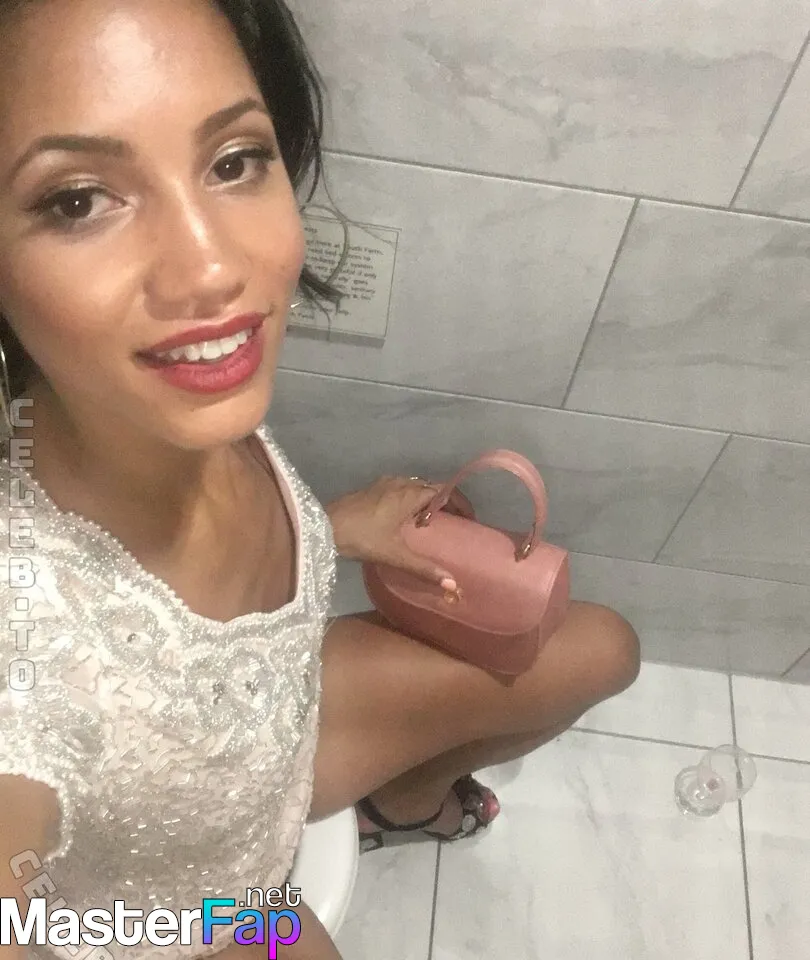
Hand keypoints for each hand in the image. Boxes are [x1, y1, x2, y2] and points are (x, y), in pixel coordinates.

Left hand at [327, 476, 471, 589]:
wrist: (324, 526)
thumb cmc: (362, 537)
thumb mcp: (395, 554)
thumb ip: (424, 568)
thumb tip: (452, 584)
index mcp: (410, 493)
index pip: (445, 491)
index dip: (460, 503)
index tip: (469, 520)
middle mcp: (400, 482)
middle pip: (431, 488)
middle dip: (445, 504)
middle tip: (453, 525)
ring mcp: (384, 483)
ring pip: (414, 487)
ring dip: (426, 502)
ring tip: (430, 526)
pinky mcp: (372, 489)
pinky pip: (400, 489)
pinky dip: (410, 501)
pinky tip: (404, 522)